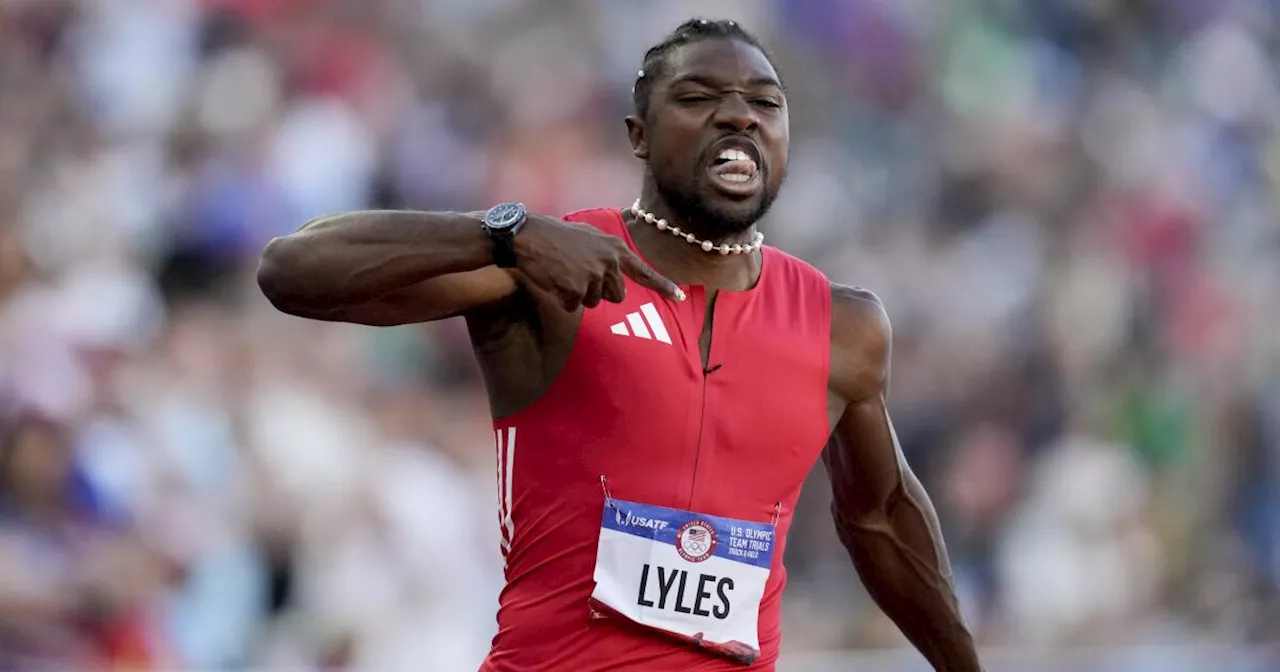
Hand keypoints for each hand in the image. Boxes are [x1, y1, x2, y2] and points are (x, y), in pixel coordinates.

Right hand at [513, 214, 684, 310]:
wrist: (527, 235)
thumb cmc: (556, 237)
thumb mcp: (590, 237)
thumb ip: (608, 255)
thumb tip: (618, 276)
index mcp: (615, 248)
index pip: (644, 272)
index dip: (663, 286)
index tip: (680, 297)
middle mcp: (609, 262)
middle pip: (615, 296)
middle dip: (599, 292)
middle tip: (577, 273)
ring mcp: (593, 276)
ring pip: (593, 302)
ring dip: (577, 294)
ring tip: (563, 273)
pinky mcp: (575, 288)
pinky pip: (572, 307)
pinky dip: (562, 299)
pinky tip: (553, 280)